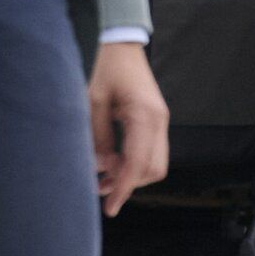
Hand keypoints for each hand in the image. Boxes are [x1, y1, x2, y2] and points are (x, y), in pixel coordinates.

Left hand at [88, 42, 169, 217]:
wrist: (123, 48)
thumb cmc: (108, 70)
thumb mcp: (94, 103)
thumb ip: (99, 138)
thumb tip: (102, 168)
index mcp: (146, 116)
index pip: (138, 163)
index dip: (124, 188)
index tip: (110, 207)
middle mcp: (159, 121)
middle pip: (153, 169)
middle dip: (129, 184)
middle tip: (100, 190)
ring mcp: (160, 121)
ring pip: (155, 163)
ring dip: (131, 175)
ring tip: (102, 180)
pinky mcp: (155, 121)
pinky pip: (150, 151)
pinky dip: (134, 163)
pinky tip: (112, 164)